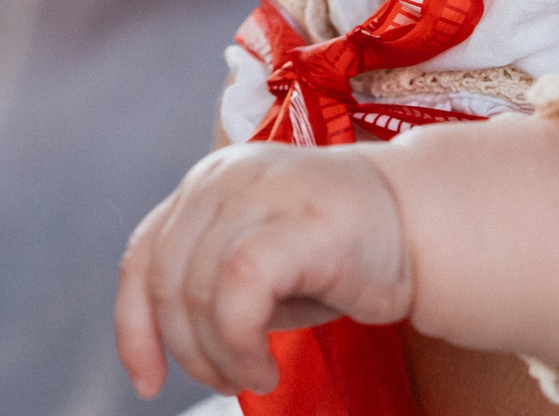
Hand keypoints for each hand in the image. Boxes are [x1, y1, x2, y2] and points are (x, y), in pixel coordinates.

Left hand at [115, 144, 414, 396]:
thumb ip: (208, 281)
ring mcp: (261, 190)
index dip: (133, 328)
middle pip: (165, 280)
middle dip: (186, 350)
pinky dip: (240, 344)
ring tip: (255, 374)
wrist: (425, 226)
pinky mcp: (296, 217)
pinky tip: (268, 366)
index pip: (144, 255)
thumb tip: (157, 341)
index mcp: (210, 182)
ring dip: (218, 356)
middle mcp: (226, 176)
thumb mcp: (258, 262)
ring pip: (197, 292)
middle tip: (227, 380)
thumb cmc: (343, 252)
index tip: (147, 381)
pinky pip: (237, 292)